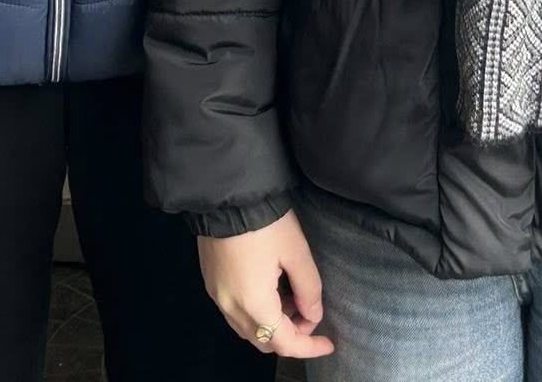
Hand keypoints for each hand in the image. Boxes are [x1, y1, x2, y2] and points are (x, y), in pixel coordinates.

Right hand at [197, 209, 334, 359]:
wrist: (226, 195)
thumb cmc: (265, 222)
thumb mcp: (296, 250)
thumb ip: (308, 287)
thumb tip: (313, 314)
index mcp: (253, 304)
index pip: (284, 343)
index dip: (309, 346)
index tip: (329, 343)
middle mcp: (230, 308)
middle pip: (263, 340)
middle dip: (291, 335)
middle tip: (310, 312)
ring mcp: (217, 297)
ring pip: (248, 328)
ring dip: (273, 323)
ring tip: (294, 297)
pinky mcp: (212, 283)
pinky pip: (236, 312)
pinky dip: (257, 311)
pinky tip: (271, 288)